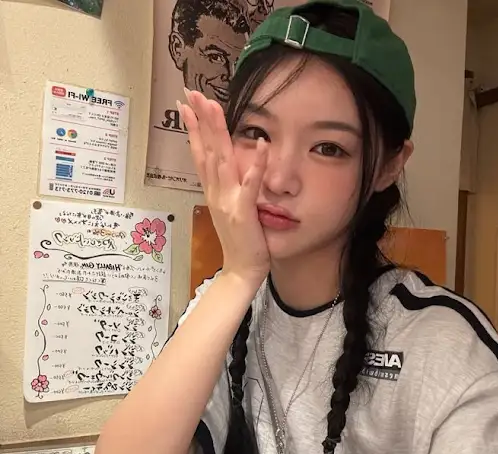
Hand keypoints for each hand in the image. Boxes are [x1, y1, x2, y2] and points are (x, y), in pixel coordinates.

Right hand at [177, 89, 270, 287]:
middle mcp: (216, 192)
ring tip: (212, 106)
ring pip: (220, 161)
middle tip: (191, 93)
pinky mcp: (243, 212)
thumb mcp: (229, 208)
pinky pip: (250, 185)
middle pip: (206, 150)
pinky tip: (263, 145)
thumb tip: (224, 166)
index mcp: (214, 191)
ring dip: (217, 133)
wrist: (242, 269)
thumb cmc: (240, 240)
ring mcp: (227, 201)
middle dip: (199, 120)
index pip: (201, 153)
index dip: (194, 128)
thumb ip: (228, 187)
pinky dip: (256, 165)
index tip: (186, 105)